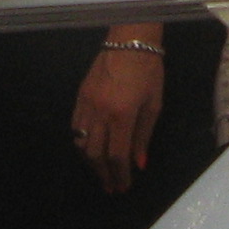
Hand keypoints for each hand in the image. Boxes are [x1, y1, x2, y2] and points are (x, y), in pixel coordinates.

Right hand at [73, 37, 164, 193]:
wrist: (130, 42)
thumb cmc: (148, 71)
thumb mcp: (154, 104)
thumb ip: (144, 136)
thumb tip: (139, 164)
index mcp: (122, 115)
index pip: (117, 155)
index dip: (120, 175)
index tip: (123, 187)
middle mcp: (100, 113)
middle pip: (95, 154)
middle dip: (103, 174)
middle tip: (110, 186)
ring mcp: (86, 104)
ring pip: (80, 143)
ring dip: (90, 161)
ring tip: (101, 170)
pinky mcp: (79, 96)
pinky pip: (74, 126)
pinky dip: (80, 141)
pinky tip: (89, 148)